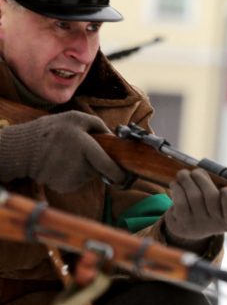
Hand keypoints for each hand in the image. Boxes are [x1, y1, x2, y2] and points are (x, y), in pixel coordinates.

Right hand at [0, 111, 125, 191]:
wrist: (23, 149)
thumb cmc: (52, 130)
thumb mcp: (75, 118)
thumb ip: (98, 125)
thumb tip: (115, 138)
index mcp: (84, 147)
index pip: (108, 166)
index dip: (119, 174)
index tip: (125, 177)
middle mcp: (79, 165)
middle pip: (99, 169)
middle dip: (97, 163)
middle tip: (82, 152)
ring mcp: (70, 178)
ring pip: (89, 175)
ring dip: (84, 167)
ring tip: (68, 156)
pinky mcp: (64, 186)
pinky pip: (78, 181)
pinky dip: (74, 175)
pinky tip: (62, 165)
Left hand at [163, 168, 226, 246]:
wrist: (191, 228)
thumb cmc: (209, 208)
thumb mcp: (219, 203)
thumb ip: (217, 189)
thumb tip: (200, 174)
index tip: (225, 189)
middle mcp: (215, 227)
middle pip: (212, 197)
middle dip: (202, 179)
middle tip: (196, 172)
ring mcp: (198, 227)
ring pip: (194, 196)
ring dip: (187, 180)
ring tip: (183, 174)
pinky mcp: (181, 226)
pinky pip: (180, 202)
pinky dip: (177, 188)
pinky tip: (176, 184)